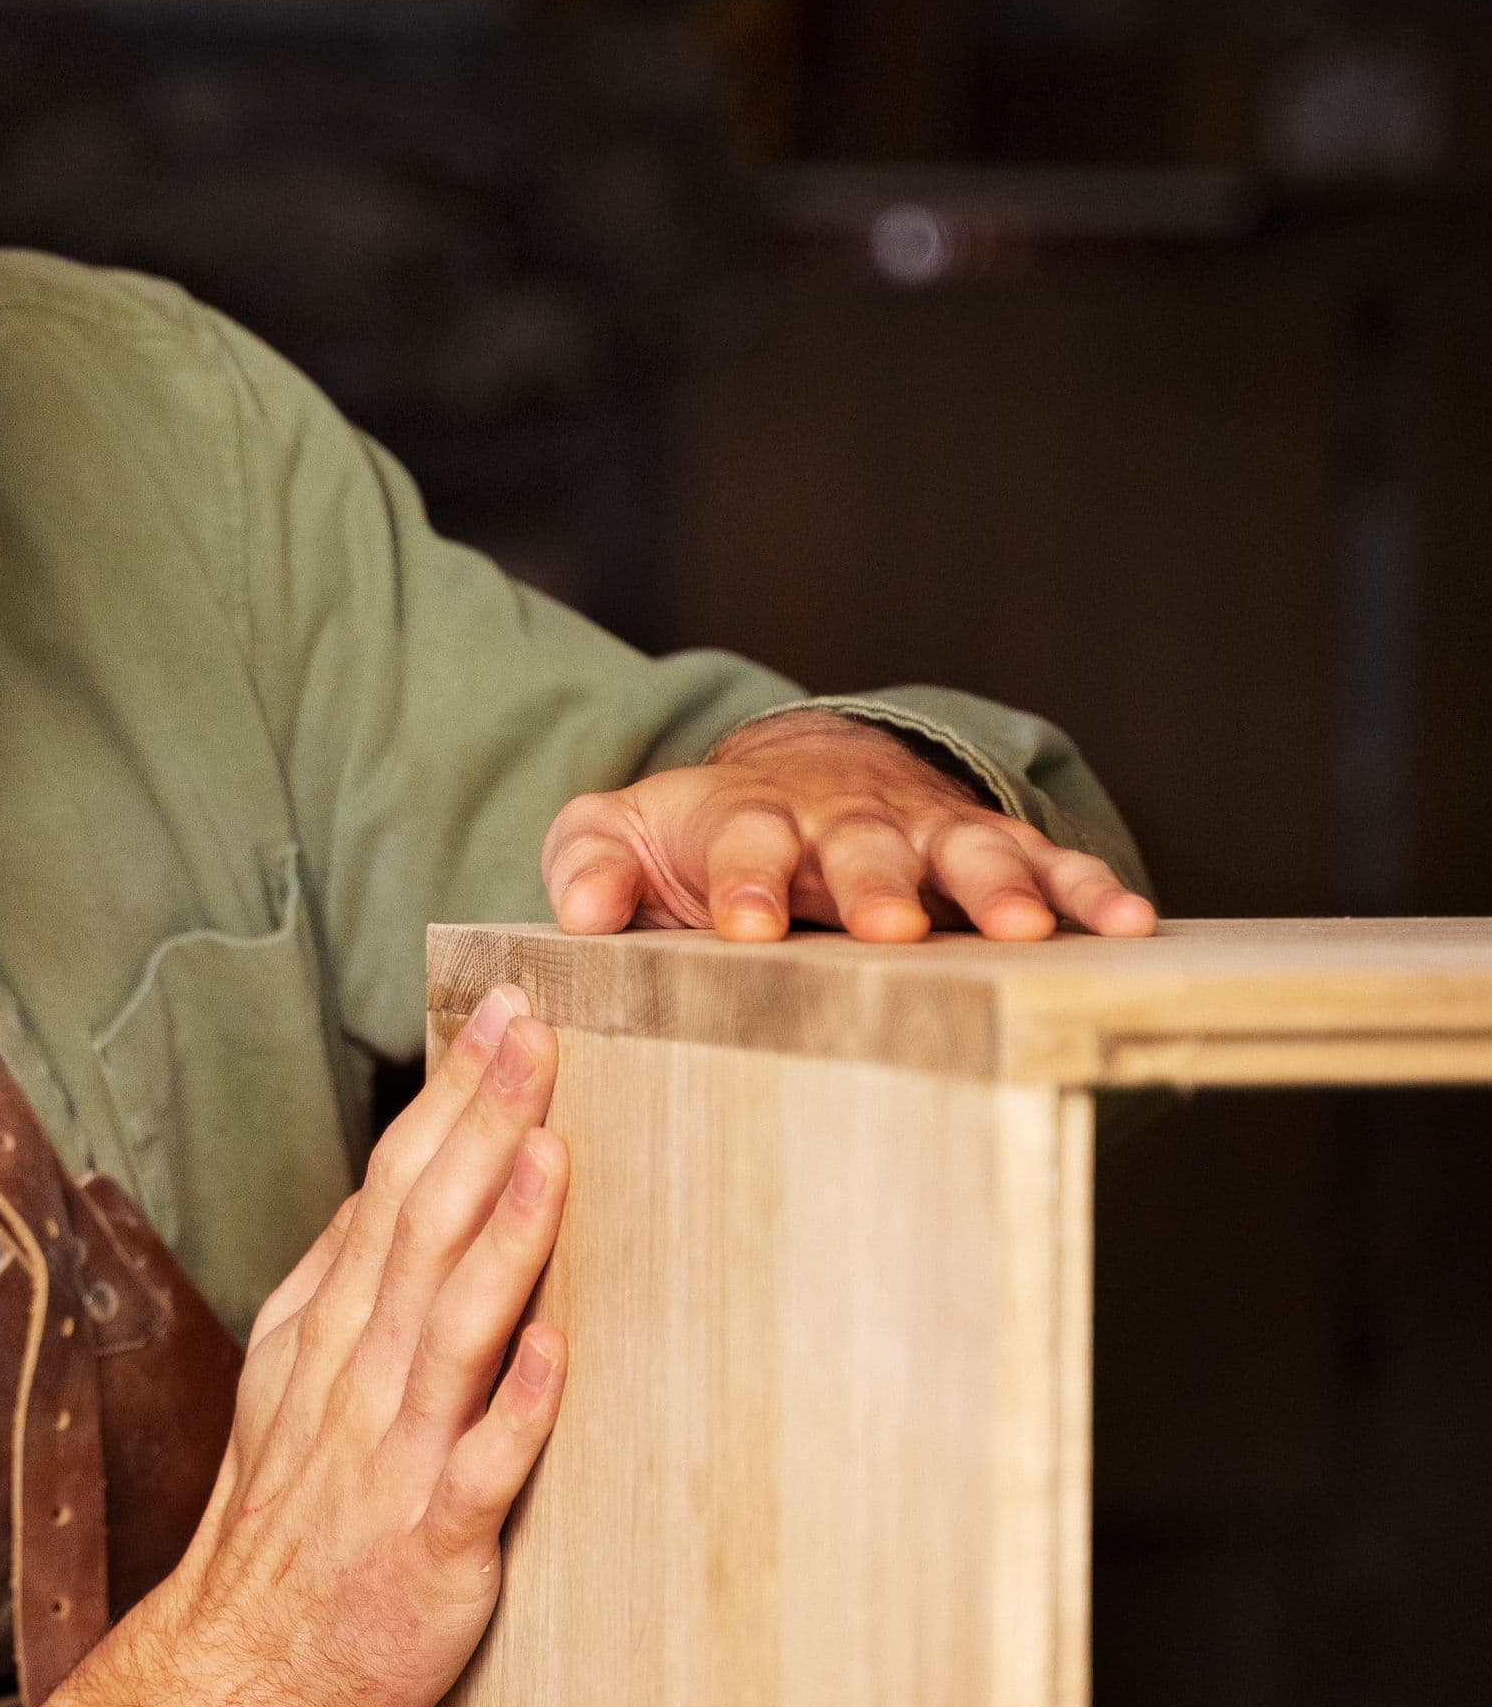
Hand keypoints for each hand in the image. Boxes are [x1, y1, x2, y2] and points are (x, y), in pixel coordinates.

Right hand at [21, 984, 568, 1706]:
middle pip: (420, 1230)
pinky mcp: (432, 1543)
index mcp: (324, 1335)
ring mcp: (391, 1459)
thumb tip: (396, 1191)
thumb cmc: (288, 1538)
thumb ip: (346, 1294)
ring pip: (450, 1329)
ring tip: (550, 1150)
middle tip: (535, 1029)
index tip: (501, 1010)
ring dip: (502, 1238)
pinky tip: (560, 1347)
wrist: (237, 1682)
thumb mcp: (291, 1391)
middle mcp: (354, 1380)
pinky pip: (480, 1467)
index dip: (449, 1097)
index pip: (392, 1189)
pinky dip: (517, 1406)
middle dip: (481, 1124)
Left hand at [543, 710, 1155, 945]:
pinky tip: (1128, 925)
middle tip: (893, 930)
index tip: (745, 926)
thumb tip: (578, 910)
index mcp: (750, 819)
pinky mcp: (987, 849)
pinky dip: (1088, 888)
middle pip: (864, 849)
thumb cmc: (696, 832)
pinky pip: (1047, 863)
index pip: (744, 846)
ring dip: (999, 887)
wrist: (793, 775)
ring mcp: (923, 833)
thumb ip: (587, 862)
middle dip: (879, 886)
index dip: (745, 883)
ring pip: (967, 851)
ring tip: (1029, 931)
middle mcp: (845, 820)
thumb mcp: (619, 833)